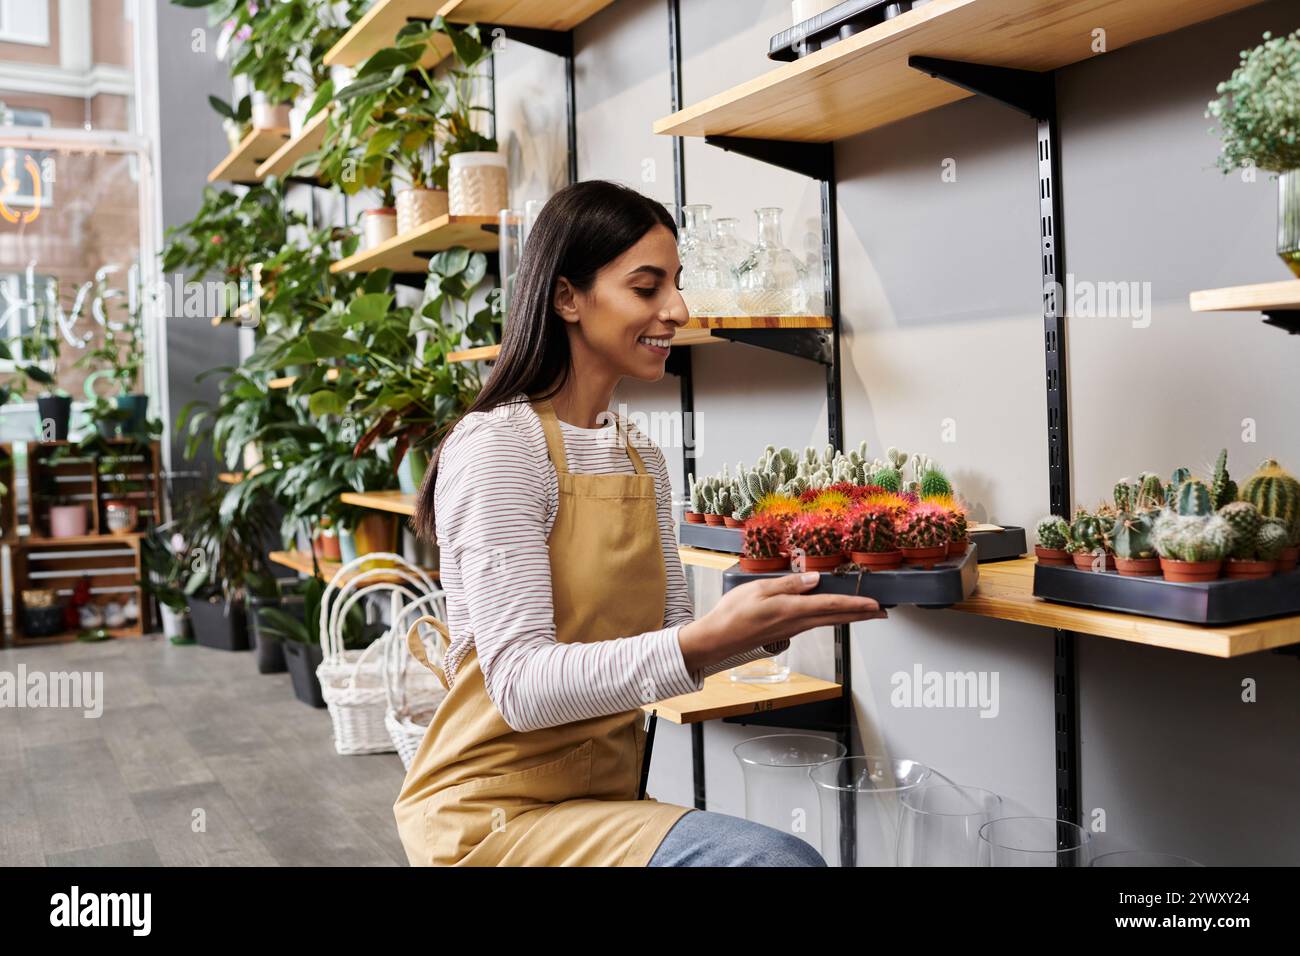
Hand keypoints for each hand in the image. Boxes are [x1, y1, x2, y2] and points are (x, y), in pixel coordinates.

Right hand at [678, 572, 885, 672]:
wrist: (718, 639)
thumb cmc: (734, 613)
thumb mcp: (759, 590)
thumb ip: (789, 584)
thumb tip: (815, 579)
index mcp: (793, 610)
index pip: (832, 605)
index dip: (857, 604)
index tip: (877, 605)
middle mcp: (798, 622)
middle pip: (837, 617)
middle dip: (862, 615)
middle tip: (884, 614)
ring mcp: (793, 629)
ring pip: (829, 621)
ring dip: (850, 616)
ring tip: (866, 613)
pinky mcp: (786, 630)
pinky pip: (816, 623)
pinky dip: (832, 617)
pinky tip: (834, 614)